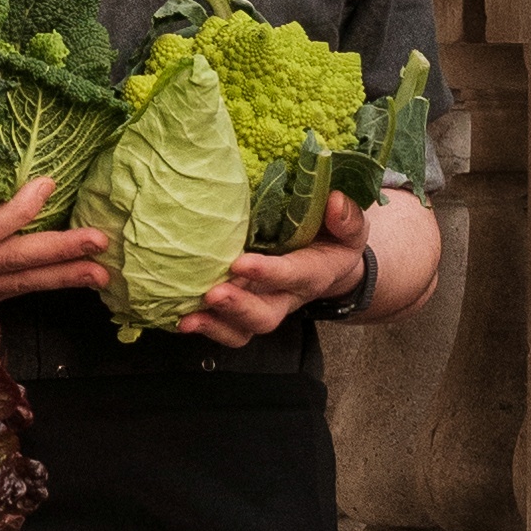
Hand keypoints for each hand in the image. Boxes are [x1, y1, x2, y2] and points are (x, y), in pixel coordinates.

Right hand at [0, 91, 108, 308]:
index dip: (19, 211)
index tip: (48, 183)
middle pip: (16, 262)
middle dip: (60, 251)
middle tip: (100, 240)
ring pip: (21, 284)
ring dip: (63, 277)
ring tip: (103, 272)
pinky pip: (14, 293)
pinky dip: (44, 286)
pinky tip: (73, 280)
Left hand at [172, 220, 372, 346]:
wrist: (330, 261)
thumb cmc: (334, 237)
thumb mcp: (349, 226)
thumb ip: (347, 217)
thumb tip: (333, 201)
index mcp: (314, 272)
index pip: (293, 275)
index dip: (269, 272)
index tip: (240, 263)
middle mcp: (288, 296)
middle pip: (266, 314)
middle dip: (239, 308)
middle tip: (212, 295)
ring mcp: (265, 304)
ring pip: (244, 329)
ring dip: (216, 325)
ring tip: (188, 318)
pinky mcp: (246, 306)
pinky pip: (228, 328)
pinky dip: (207, 326)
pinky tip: (180, 319)